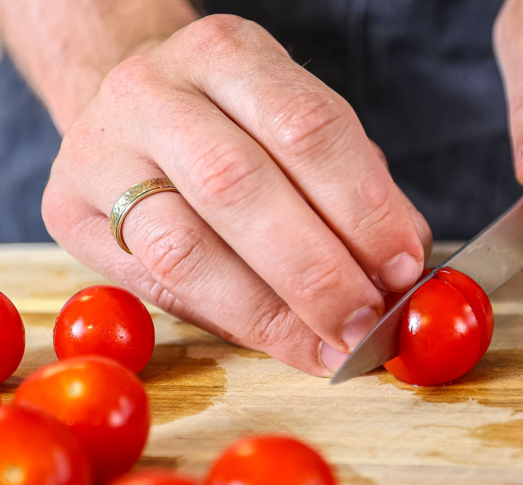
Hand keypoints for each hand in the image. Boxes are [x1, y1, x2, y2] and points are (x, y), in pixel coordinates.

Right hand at [42, 15, 431, 375]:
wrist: (129, 108)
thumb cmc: (236, 125)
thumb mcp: (299, 128)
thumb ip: (357, 188)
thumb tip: (403, 270)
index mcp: (227, 53)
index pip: (307, 128)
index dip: (363, 207)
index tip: (404, 269)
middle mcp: (154, 92)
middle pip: (239, 186)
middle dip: (316, 270)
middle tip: (366, 322)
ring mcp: (101, 152)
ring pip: (186, 248)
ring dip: (272, 311)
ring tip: (329, 345)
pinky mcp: (71, 214)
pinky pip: (159, 286)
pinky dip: (232, 322)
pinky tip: (281, 340)